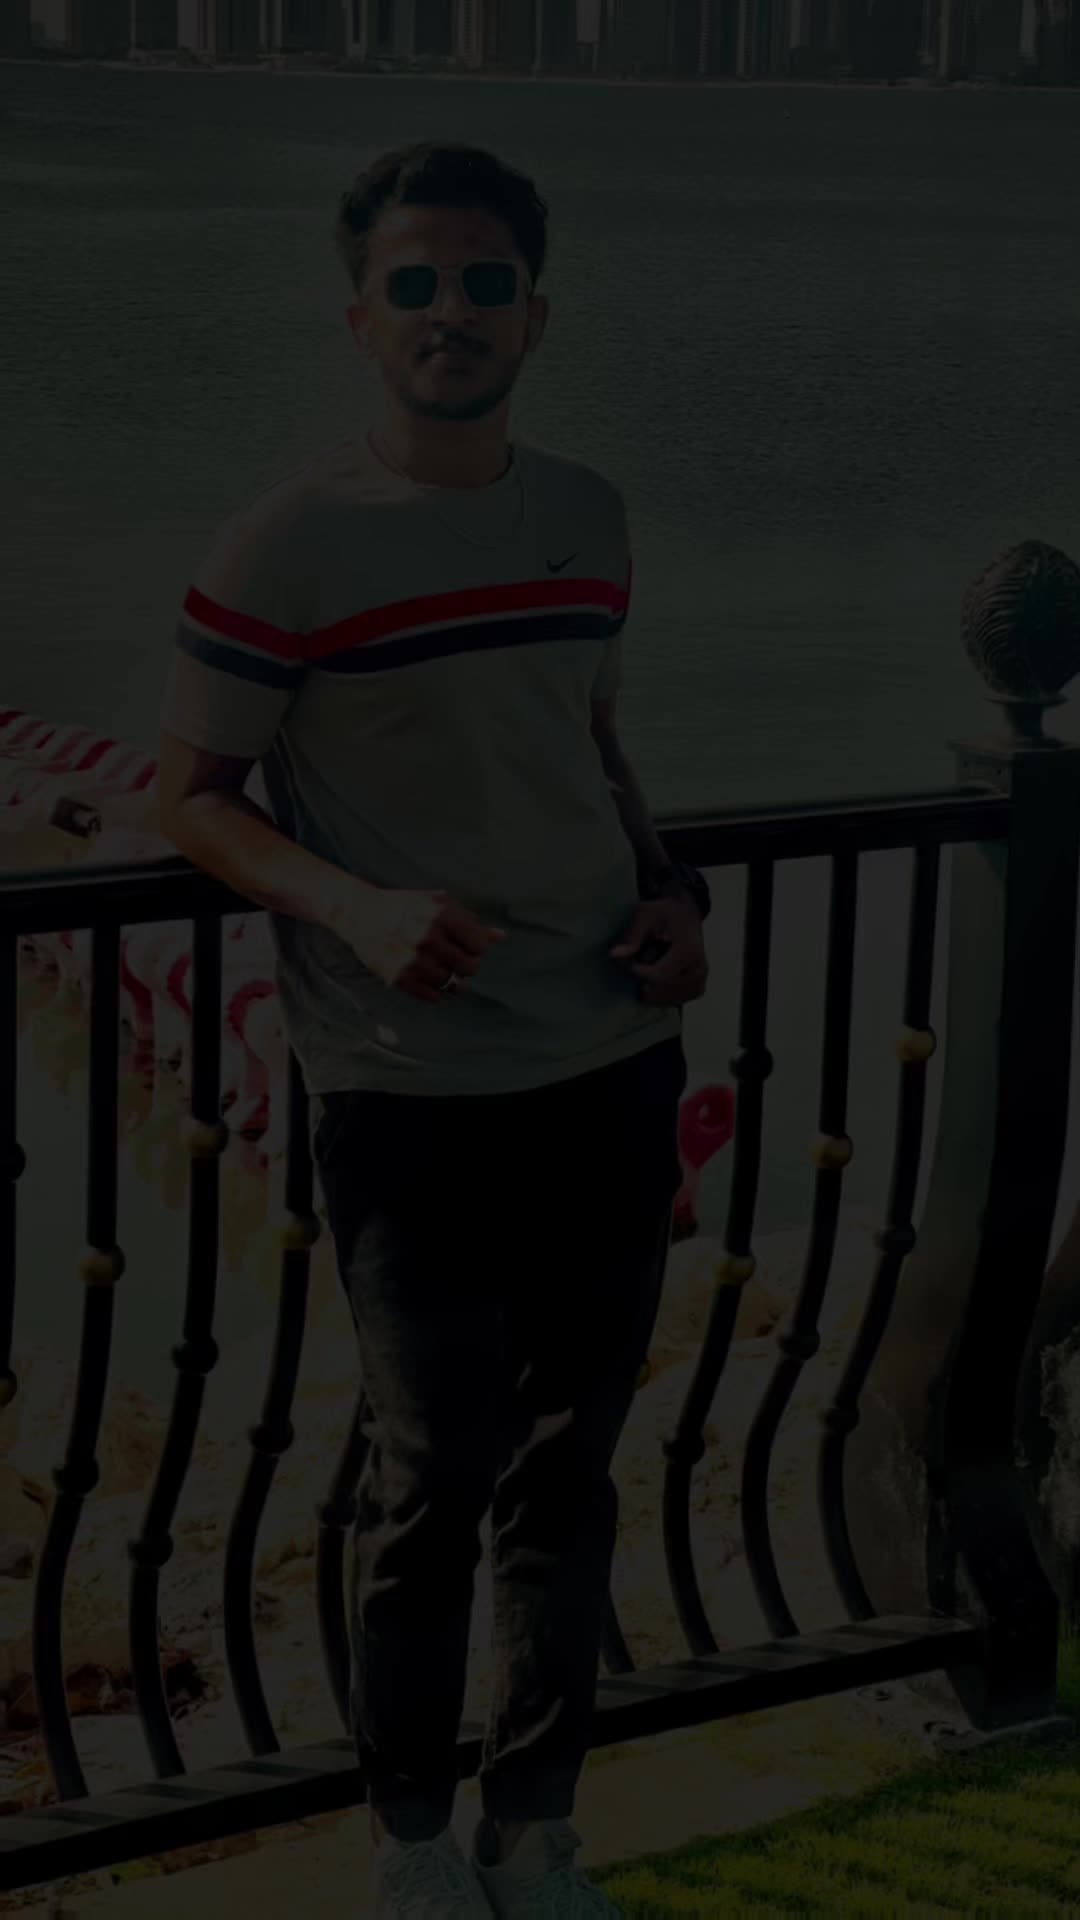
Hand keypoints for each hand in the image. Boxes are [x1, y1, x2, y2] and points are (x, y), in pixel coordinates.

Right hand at [330, 884, 506, 1004]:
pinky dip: (436, 991)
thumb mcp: (437, 904)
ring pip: (452, 984)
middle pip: (470, 968)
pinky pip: (433, 996)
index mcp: (441, 915)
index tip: (466, 944)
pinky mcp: (399, 978)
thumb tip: (500, 936)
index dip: (476, 947)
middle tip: (455, 958)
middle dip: (466, 965)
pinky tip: (429, 978)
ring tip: (440, 967)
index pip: (480, 945)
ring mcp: (413, 960)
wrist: (361, 914)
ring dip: (451, 979)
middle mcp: (428, 938)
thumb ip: (469, 921)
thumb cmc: (405, 907)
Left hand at [610, 897, 707, 1006]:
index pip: (655, 975)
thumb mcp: (646, 914)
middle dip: (640, 980)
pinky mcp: (698, 988)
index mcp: (688, 950)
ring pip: (665, 998)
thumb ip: (632, 935)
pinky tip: (654, 979)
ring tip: (646, 967)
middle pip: (659, 989)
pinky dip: (660, 994)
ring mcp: (700, 981)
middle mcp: (698, 969)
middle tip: (633, 962)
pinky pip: (674, 1000)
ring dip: (649, 988)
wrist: (686, 915)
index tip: (624, 960)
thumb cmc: (665, 913)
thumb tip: (615, 955)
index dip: (635, 971)